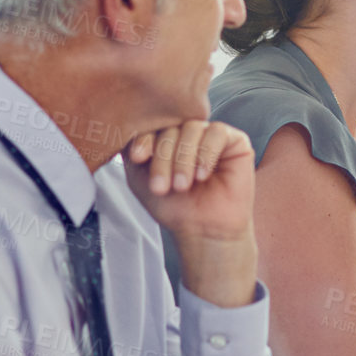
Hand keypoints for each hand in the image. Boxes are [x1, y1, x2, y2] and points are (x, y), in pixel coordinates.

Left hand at [123, 121, 254, 242]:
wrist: (204, 230)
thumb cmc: (175, 207)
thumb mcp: (141, 179)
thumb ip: (131, 152)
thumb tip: (121, 126)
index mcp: (165, 138)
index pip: (152, 125)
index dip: (144, 138)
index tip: (138, 158)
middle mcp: (187, 132)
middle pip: (170, 127)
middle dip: (163, 157)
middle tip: (162, 186)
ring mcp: (210, 134)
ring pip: (192, 128)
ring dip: (184, 158)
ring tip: (182, 185)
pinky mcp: (234, 140)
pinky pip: (217, 132)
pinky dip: (206, 153)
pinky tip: (202, 176)